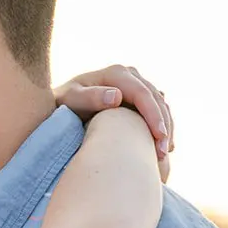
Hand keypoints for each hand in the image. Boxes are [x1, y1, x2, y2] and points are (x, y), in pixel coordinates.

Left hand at [54, 65, 173, 182]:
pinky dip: (161, 126)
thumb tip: (117, 97)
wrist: (61, 102)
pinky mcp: (137, 96)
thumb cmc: (63, 104)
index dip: (153, 115)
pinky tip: (163, 146)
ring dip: (166, 127)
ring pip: (160, 104)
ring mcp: (135, 84)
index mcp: (116, 74)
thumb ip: (91, 98)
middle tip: (163, 152)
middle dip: (163, 125)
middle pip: (155, 98)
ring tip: (164, 153)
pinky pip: (156, 109)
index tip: (159, 137)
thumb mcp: (72, 100)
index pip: (142, 93)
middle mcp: (129, 75)